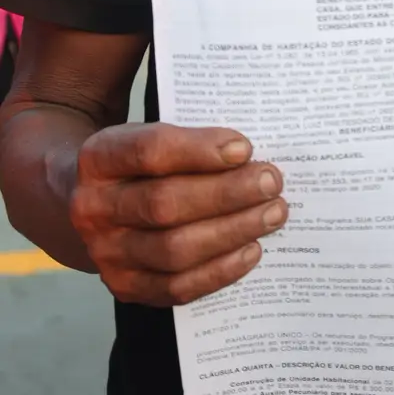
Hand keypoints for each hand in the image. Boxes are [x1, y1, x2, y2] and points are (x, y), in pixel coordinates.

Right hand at [69, 123, 286, 307]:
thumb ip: (191, 140)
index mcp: (99, 157)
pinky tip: (251, 250)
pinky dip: (219, 271)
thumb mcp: (150, 134)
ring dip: (232, 232)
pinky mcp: (125, 287)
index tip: (246, 148)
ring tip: (272, 214)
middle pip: (165, 204)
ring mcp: (105, 253)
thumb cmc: (139, 163)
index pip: (150, 151)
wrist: (98, 203)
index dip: (201, 150)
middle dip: (227, 194)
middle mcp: (93, 208)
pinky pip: (176, 287)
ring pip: (174, 249)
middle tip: (271, 183)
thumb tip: (249, 155)